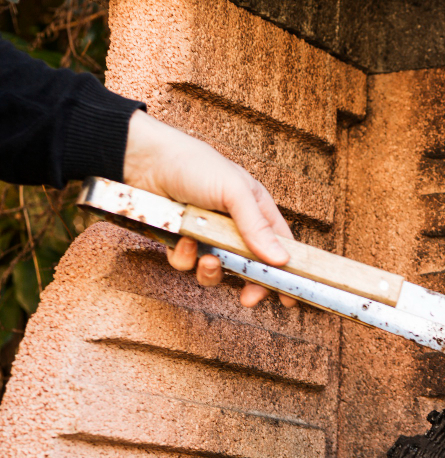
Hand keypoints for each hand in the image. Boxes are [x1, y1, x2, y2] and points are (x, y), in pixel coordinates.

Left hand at [122, 110, 295, 307]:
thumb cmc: (195, 165)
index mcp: (257, 210)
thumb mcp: (234, 192)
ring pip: (218, 270)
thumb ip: (257, 227)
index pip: (280, 245)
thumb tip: (281, 260)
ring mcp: (207, 236)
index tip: (289, 296)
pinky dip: (184, 258)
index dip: (286, 271)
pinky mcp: (181, 242)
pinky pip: (187, 264)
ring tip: (207, 260)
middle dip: (250, 284)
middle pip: (251, 266)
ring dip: (213, 271)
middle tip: (249, 298)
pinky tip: (181, 240)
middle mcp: (235, 226)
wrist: (142, 160)